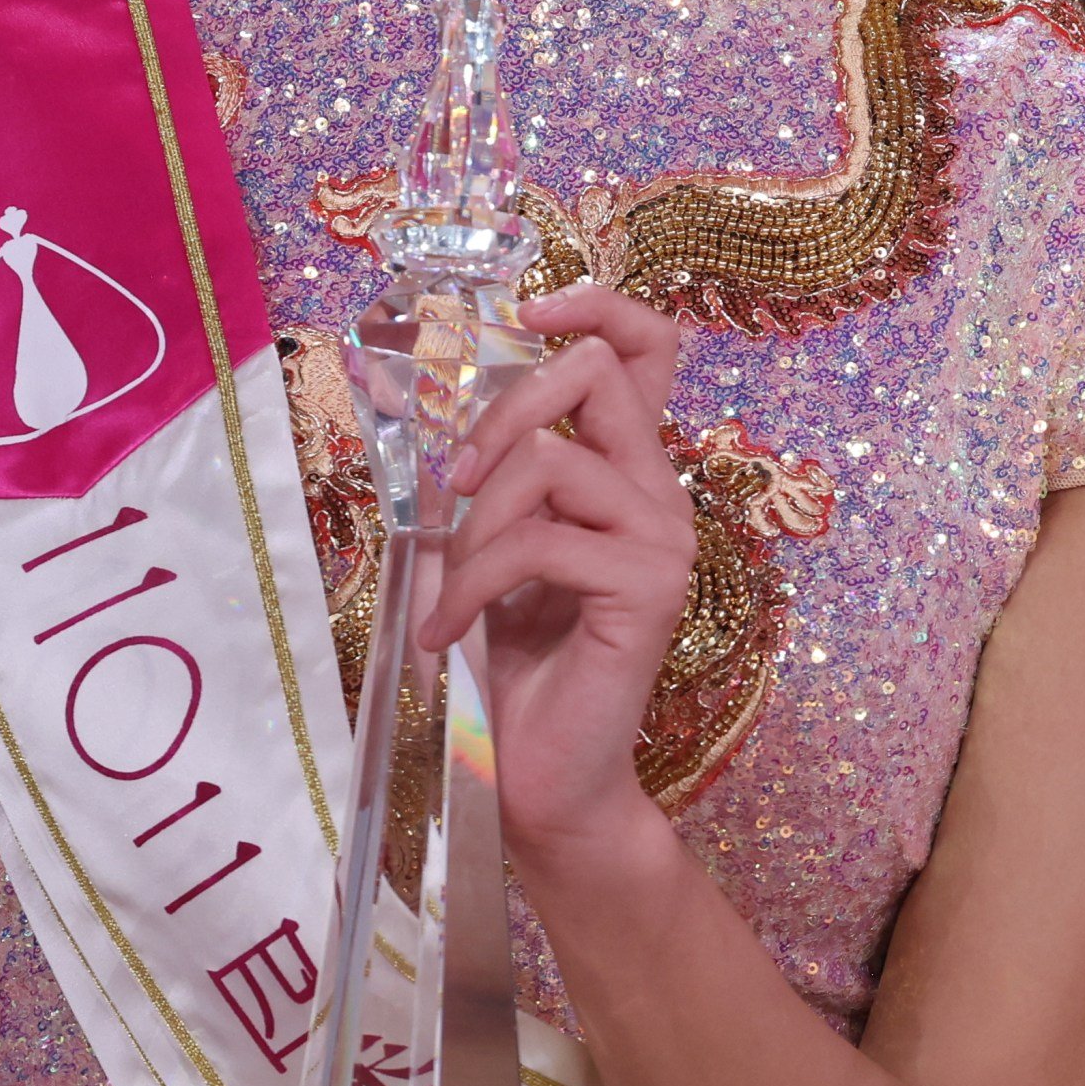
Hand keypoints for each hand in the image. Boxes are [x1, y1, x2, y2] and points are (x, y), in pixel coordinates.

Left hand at [414, 282, 695, 875]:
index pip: (648, 350)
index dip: (596, 307)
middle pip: (601, 372)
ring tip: (447, 591)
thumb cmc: (508, 668)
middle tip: (451, 486)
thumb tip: (422, 418)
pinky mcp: (646, 587)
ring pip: (553, 461)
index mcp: (626, 474)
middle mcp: (657, 492)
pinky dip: (472, 584)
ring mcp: (662, 538)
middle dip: (505, 409)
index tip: (527, 312)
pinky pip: (542, 542)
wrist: (539, 778)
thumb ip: (483, 486)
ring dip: (475, 527)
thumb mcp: (482, 553)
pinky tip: (447, 631)